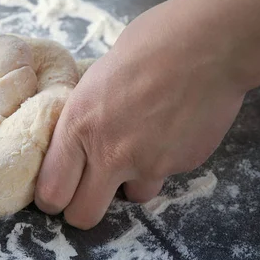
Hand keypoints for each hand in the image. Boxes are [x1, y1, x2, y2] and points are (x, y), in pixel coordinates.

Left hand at [34, 6, 246, 228]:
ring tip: (143, 143)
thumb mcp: (97, 77)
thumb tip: (82, 133)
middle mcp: (108, 153)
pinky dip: (164, 161)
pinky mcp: (182, 165)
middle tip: (90, 190)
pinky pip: (164, 175)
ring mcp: (147, 164)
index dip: (52, 197)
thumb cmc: (149, 44)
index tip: (59, 191)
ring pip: (131, 197)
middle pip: (83, 216)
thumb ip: (86, 116)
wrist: (208, 44)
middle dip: (83, 208)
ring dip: (132, 180)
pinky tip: (172, 129)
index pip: (51, 191)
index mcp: (78, 125)